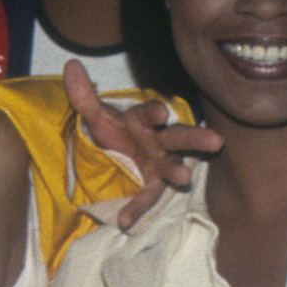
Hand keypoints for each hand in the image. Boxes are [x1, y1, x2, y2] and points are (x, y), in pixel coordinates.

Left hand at [63, 61, 220, 230]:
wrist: (110, 156)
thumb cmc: (112, 131)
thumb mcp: (95, 115)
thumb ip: (83, 95)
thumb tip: (71, 66)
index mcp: (144, 120)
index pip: (152, 113)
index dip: (156, 112)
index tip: (161, 112)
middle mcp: (159, 140)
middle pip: (180, 137)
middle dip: (195, 138)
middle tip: (215, 141)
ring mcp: (159, 164)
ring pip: (173, 167)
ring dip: (179, 172)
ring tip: (185, 177)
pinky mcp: (151, 185)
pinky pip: (146, 198)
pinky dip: (136, 208)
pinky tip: (124, 221)